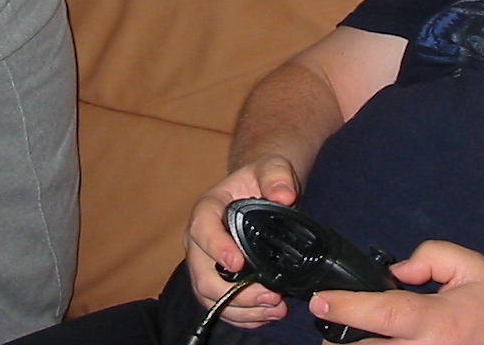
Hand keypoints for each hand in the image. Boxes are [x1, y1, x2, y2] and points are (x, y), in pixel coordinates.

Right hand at [182, 154, 300, 327]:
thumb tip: (284, 196)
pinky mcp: (217, 282)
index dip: (216, 248)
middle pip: (202, 274)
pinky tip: (267, 315)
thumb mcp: (272, 167)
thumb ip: (278, 176)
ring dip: (241, 309)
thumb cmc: (262, 180)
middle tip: (269, 295)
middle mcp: (199, 240)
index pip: (202, 229)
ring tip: (275, 308)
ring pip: (210, 297)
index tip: (238, 263)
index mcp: (207, 208)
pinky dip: (243, 317)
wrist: (259, 193)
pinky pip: (221, 308)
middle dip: (233, 292)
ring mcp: (206, 264)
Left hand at [309, 241, 483, 344]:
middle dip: (338, 334)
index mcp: (436, 320)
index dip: (345, 308)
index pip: (381, 314)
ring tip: (344, 335)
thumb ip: (430, 257)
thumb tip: (396, 271)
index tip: (320, 302)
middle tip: (327, 318)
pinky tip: (372, 341)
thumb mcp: (470, 266)